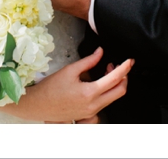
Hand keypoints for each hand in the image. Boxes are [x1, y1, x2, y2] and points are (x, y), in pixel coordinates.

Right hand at [0, 47, 132, 122]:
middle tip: (119, 66)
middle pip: (119, 92)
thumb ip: (88, 61)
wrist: (37, 104)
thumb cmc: (50, 88)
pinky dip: (107, 93)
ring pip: (112, 98)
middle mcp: (93, 105)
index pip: (114, 79)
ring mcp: (90, 112)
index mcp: (89, 93)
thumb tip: (100, 52)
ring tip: (106, 71)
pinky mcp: (87, 115)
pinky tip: (100, 85)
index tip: (129, 61)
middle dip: (124, 77)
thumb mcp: (70, 70)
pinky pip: (104, 104)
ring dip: (115, 84)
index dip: (124, 68)